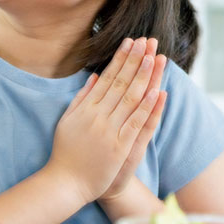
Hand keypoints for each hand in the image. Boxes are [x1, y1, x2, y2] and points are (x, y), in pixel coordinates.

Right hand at [47, 38, 164, 204]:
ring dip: (144, 76)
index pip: (107, 77)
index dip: (121, 59)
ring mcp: (109, 130)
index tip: (131, 42)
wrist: (66, 182)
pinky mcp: (119, 146)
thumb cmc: (67, 152)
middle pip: (121, 83)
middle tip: (147, 41)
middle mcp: (97, 115)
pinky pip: (136, 123)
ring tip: (155, 57)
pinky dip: (147, 107)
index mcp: (86, 107)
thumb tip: (93, 76)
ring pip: (130, 98)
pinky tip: (156, 91)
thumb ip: (81, 98)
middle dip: (135, 60)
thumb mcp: (68, 120)